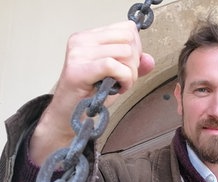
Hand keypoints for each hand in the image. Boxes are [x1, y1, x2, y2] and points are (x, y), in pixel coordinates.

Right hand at [30, 21, 154, 164]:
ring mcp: (78, 53)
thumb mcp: (116, 77)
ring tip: (119, 85)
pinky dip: (124, 79)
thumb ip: (133, 65)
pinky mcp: (78, 69)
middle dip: (134, 61)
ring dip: (130, 73)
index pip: (126, 28)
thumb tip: (149, 60)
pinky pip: (113, 66)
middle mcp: (81, 41)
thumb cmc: (88, 97)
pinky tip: (119, 88)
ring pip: (124, 51)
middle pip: (128, 38)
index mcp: (88, 37)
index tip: (128, 66)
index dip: (136, 48)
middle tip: (125, 78)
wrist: (67, 116)